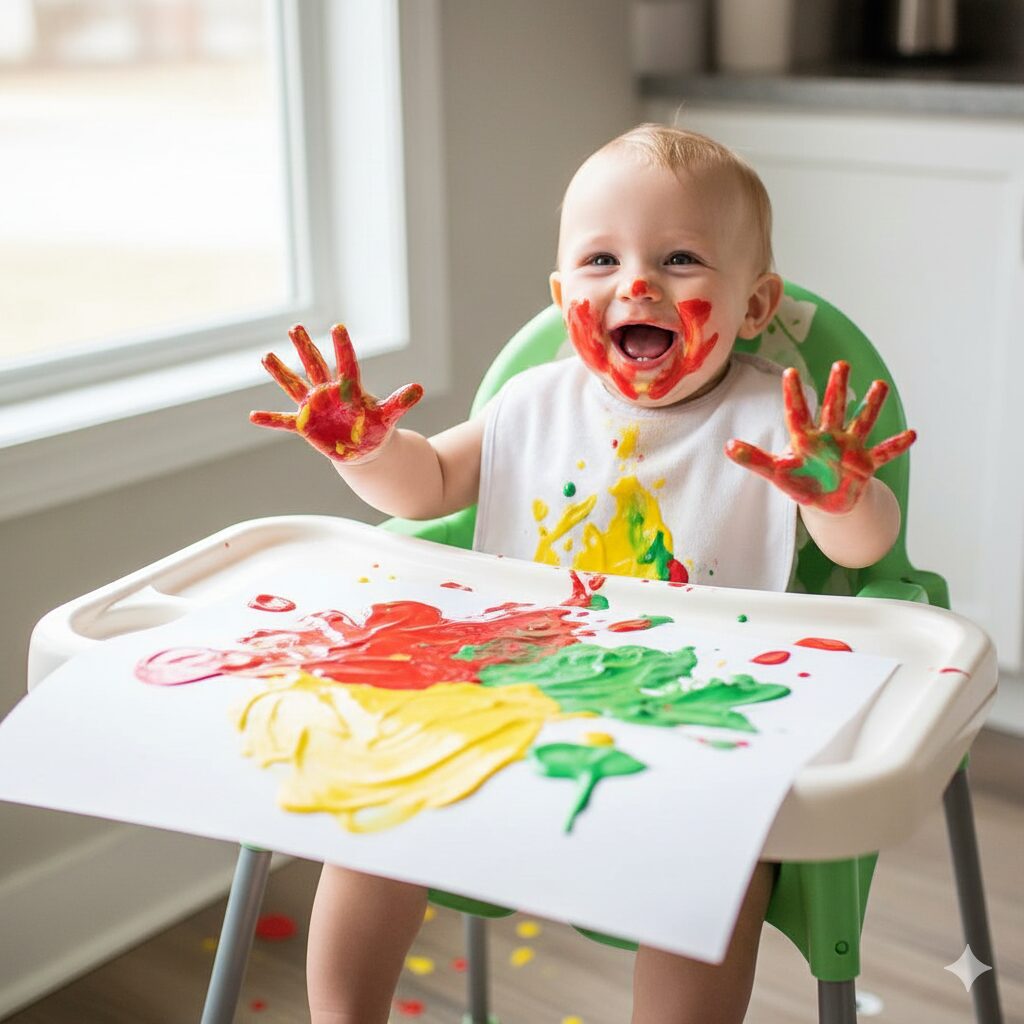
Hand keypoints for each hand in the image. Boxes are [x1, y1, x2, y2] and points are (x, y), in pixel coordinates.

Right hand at [250, 324, 422, 462]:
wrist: (362, 446)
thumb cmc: (375, 427)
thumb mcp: (388, 416)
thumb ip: (400, 402)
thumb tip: (419, 388)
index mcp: (348, 388)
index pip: (346, 365)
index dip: (342, 348)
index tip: (338, 327)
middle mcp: (327, 392)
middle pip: (314, 366)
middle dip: (305, 348)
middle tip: (294, 326)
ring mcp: (313, 407)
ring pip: (295, 386)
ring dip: (281, 373)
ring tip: (266, 356)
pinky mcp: (304, 425)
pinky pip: (284, 421)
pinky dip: (270, 420)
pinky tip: (252, 416)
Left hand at [725, 360, 915, 513]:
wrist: (827, 501)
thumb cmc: (801, 482)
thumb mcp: (775, 472)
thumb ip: (753, 459)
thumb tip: (726, 446)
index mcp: (805, 439)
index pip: (797, 413)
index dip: (792, 395)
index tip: (788, 372)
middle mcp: (829, 438)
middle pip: (833, 408)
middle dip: (836, 388)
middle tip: (840, 363)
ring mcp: (850, 449)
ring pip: (862, 422)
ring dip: (871, 405)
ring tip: (880, 385)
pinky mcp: (865, 465)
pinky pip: (884, 453)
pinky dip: (897, 445)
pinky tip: (914, 433)